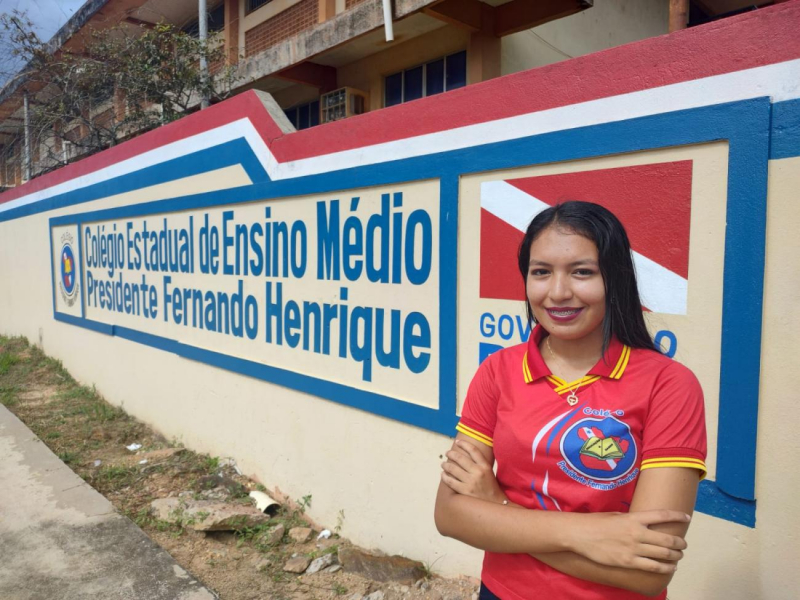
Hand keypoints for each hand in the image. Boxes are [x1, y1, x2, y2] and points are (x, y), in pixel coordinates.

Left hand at [440, 440, 506, 503]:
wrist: (495, 504)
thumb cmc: (491, 487)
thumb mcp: (489, 472)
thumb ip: (479, 463)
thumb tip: (466, 455)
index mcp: (485, 466)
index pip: (473, 450)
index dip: (464, 444)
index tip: (457, 442)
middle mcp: (478, 472)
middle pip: (460, 458)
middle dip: (451, 454)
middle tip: (447, 453)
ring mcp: (471, 482)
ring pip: (453, 469)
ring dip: (445, 465)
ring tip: (443, 464)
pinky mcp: (465, 491)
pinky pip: (450, 481)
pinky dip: (444, 477)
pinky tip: (443, 475)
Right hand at [567, 511, 690, 573]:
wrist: (580, 534)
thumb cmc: (596, 522)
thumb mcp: (616, 515)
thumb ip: (632, 519)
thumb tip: (644, 523)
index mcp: (634, 518)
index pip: (662, 516)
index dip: (677, 516)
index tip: (686, 518)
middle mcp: (637, 533)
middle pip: (668, 539)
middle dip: (680, 543)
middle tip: (684, 544)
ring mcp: (634, 549)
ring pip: (664, 554)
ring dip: (676, 556)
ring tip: (679, 556)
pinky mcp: (628, 562)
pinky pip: (653, 567)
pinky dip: (666, 567)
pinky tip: (671, 567)